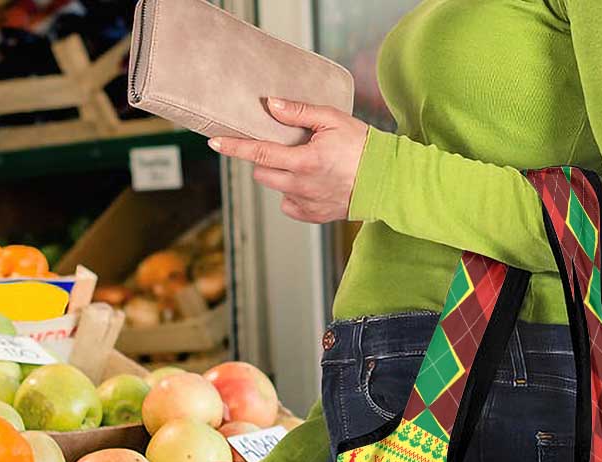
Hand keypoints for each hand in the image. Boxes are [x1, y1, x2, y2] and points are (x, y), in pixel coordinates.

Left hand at [207, 96, 368, 222]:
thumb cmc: (362, 146)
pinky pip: (289, 205)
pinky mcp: (313, 216)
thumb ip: (298, 112)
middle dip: (263, 159)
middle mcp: (301, 186)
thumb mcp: (332, 119)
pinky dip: (293, 193)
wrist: (386, 181)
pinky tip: (310, 183)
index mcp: (304, 161)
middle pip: (262, 173)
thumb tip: (270, 105)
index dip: (234, 147)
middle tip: (282, 147)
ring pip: (276, 188)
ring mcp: (306, 204)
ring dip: (280, 175)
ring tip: (303, 164)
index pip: (259, 153)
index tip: (215, 143)